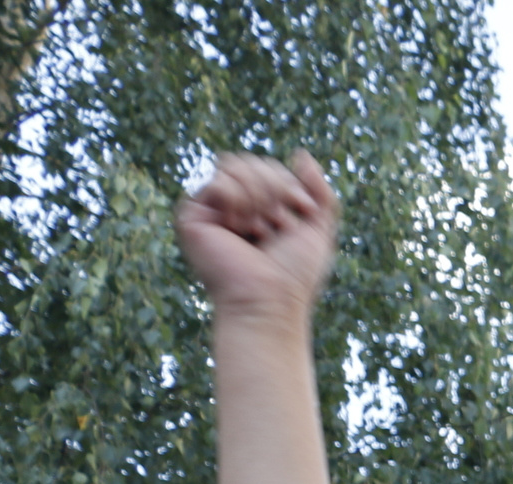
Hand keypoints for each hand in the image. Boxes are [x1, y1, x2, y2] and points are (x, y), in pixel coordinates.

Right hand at [175, 152, 337, 324]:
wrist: (270, 300)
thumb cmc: (295, 273)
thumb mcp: (319, 229)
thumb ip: (320, 192)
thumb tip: (301, 154)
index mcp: (260, 209)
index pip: (270, 168)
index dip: (291, 185)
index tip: (301, 215)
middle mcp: (233, 208)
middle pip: (252, 162)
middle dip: (276, 189)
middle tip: (279, 226)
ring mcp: (212, 210)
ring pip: (234, 166)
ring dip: (259, 197)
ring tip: (259, 230)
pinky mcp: (193, 216)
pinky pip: (218, 182)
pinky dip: (237, 201)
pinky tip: (239, 227)